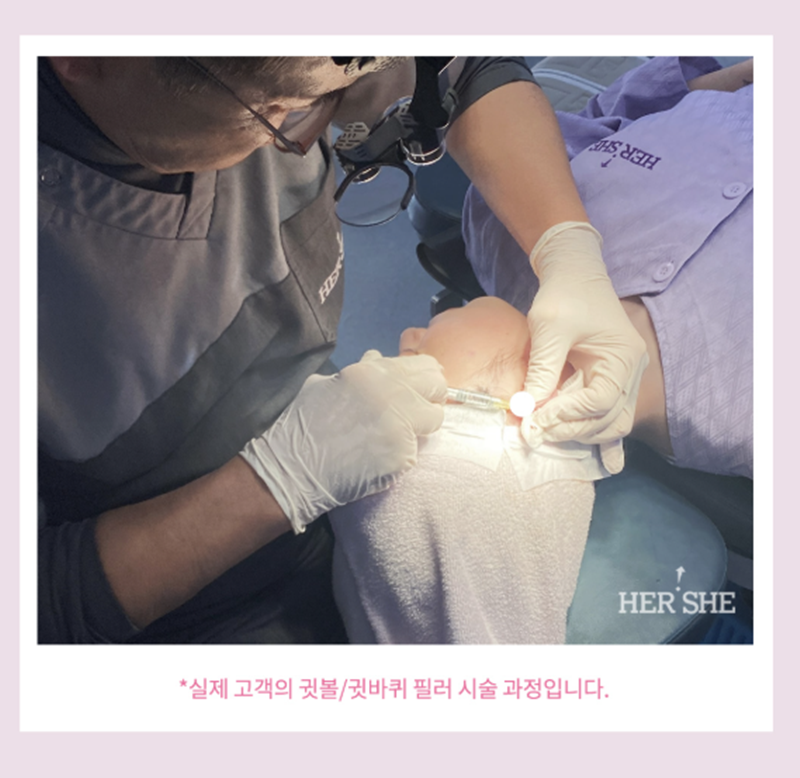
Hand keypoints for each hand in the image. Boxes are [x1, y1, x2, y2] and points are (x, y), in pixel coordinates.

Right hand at [240, 350, 446, 532]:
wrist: (291, 468)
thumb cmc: (303, 425)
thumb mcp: (326, 384)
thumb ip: (360, 371)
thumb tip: (378, 357)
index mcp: (372, 372)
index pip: (423, 366)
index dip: (423, 380)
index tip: (418, 391)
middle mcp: (391, 392)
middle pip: (438, 387)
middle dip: (429, 398)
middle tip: (414, 413)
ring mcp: (400, 424)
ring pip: (434, 419)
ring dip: (420, 427)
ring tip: (394, 437)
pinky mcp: (402, 455)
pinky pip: (416, 451)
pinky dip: (402, 455)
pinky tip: (379, 458)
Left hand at [523, 222, 647, 446]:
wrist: (574, 274)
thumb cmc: (564, 294)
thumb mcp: (549, 328)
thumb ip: (542, 369)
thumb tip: (527, 409)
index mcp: (624, 357)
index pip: (600, 402)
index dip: (566, 415)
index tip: (534, 418)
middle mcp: (631, 372)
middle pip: (608, 419)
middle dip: (569, 429)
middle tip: (533, 431)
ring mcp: (624, 378)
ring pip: (609, 423)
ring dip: (578, 431)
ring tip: (544, 429)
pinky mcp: (609, 380)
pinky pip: (607, 415)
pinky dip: (592, 430)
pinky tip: (589, 451)